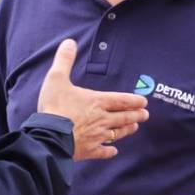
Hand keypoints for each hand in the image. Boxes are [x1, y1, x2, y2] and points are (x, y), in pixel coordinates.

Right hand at [38, 39, 148, 160]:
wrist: (48, 135)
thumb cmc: (54, 106)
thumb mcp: (57, 78)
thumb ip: (64, 60)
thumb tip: (69, 42)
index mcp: (97, 102)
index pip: (121, 100)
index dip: (134, 100)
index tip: (143, 102)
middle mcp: (102, 119)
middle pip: (124, 117)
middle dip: (136, 115)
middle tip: (145, 115)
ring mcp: (97, 137)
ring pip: (118, 134)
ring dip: (127, 130)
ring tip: (135, 128)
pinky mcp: (89, 151)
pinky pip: (104, 152)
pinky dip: (110, 151)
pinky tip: (113, 151)